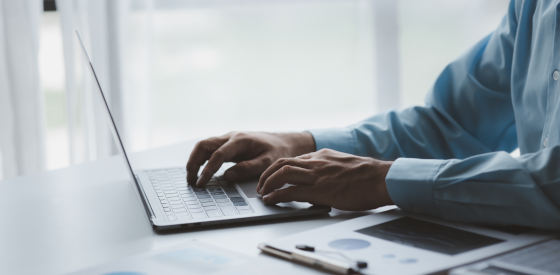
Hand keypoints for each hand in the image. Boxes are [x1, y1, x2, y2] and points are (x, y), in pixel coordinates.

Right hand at [186, 131, 315, 185]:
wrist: (284, 142)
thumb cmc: (278, 151)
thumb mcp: (268, 162)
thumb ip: (248, 169)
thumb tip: (227, 176)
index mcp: (240, 140)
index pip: (218, 155)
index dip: (207, 170)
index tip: (201, 183)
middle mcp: (231, 136)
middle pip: (203, 145)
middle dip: (193, 162)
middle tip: (190, 180)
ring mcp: (228, 139)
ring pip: (203, 146)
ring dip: (194, 160)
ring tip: (191, 178)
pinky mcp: (228, 144)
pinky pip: (209, 150)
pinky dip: (201, 159)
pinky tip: (199, 172)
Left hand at [257, 149, 393, 210]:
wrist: (381, 178)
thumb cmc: (369, 176)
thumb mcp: (346, 166)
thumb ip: (331, 170)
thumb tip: (325, 182)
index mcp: (323, 155)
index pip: (295, 159)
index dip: (280, 168)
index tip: (274, 176)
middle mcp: (316, 162)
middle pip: (282, 162)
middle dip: (267, 173)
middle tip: (261, 184)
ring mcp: (317, 175)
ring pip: (282, 173)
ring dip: (267, 183)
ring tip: (262, 192)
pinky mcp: (319, 190)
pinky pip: (290, 191)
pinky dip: (277, 195)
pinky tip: (271, 200)